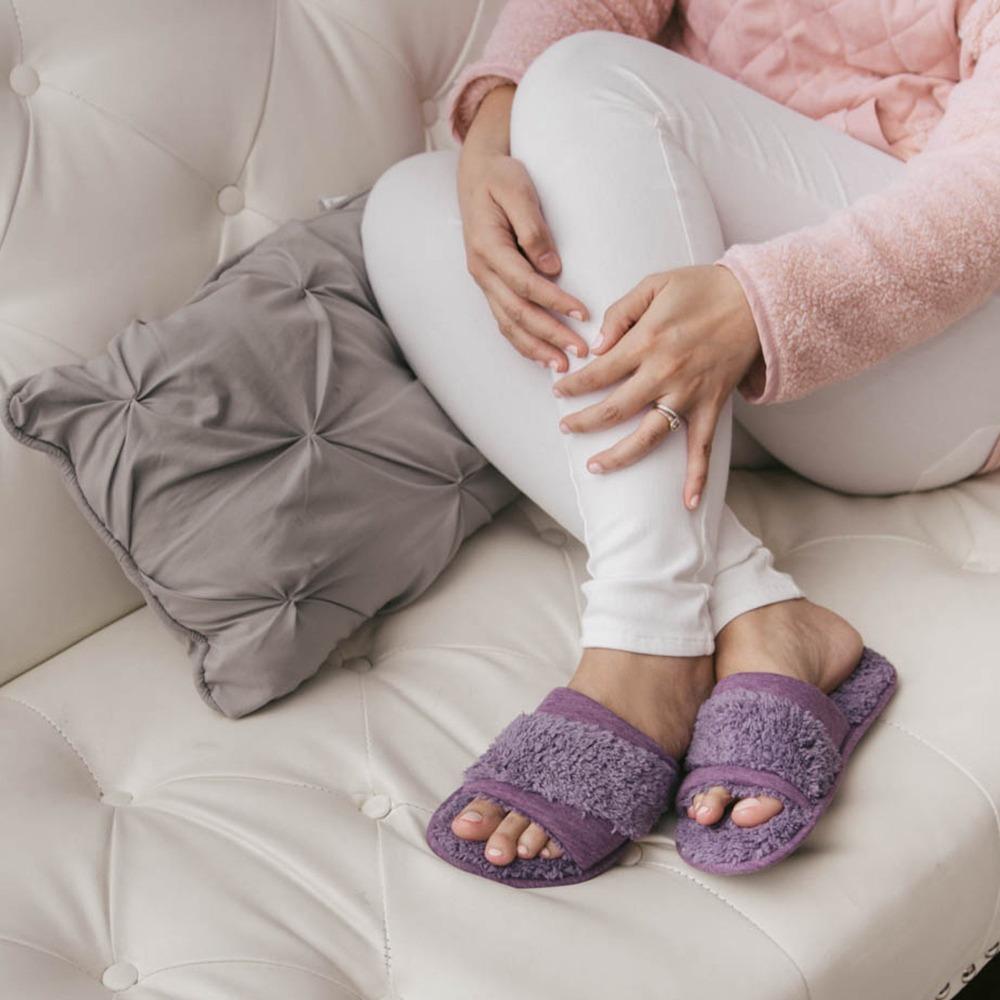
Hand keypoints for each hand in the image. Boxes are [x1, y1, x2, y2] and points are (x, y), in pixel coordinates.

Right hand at [457, 146, 590, 371]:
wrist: (475, 174)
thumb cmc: (500, 178)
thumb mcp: (518, 190)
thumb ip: (533, 228)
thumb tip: (551, 267)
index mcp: (488, 248)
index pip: (525, 284)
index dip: (554, 302)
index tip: (583, 313)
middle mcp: (483, 271)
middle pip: (518, 313)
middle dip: (550, 335)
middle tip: (579, 352)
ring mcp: (485, 281)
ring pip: (509, 324)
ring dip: (536, 348)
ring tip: (561, 366)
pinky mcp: (491, 285)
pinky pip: (505, 320)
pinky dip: (523, 342)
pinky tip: (542, 355)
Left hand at [551, 264, 762, 509]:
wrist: (757, 299)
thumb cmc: (703, 288)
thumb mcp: (654, 284)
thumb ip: (620, 312)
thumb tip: (596, 346)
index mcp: (645, 342)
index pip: (597, 373)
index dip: (573, 385)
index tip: (558, 391)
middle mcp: (663, 374)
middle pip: (613, 410)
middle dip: (583, 422)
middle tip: (565, 427)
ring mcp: (687, 395)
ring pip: (647, 437)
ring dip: (619, 456)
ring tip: (595, 467)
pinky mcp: (711, 406)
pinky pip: (701, 448)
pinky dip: (697, 477)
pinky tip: (687, 503)